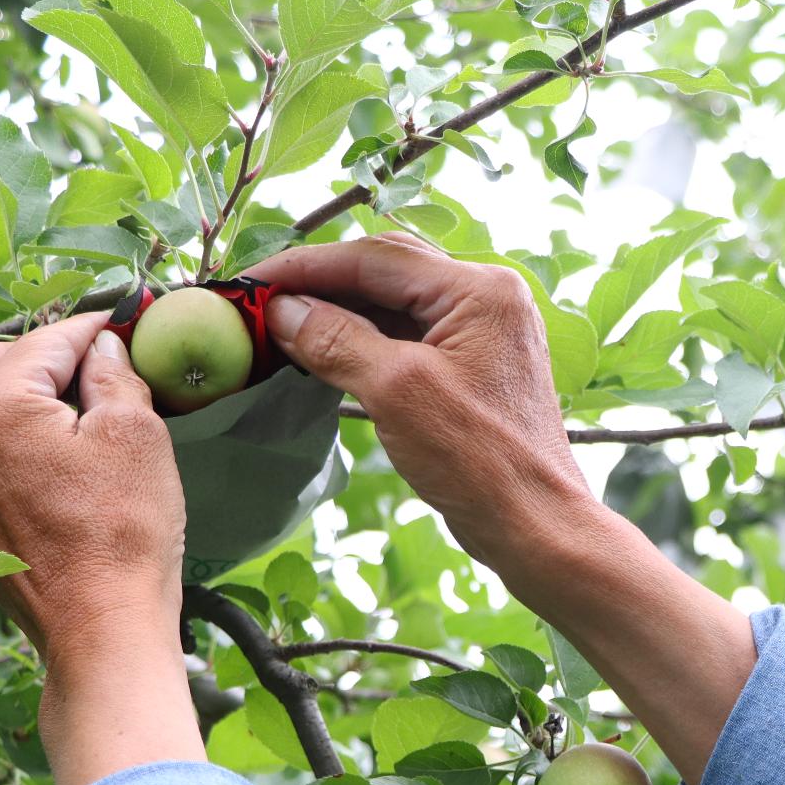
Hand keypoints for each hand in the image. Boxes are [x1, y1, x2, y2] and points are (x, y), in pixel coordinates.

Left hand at [0, 313, 202, 784]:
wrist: (100, 628)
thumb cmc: (124, 535)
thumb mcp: (138, 437)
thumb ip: (115, 376)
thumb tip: (103, 350)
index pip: (43, 342)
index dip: (88, 329)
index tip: (116, 325)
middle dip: (34, 358)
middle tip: (88, 372)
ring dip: (9, 399)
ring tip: (63, 418)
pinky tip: (42, 465)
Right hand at [251, 234, 583, 562]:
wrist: (535, 526)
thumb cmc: (478, 460)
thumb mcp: (396, 391)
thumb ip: (336, 340)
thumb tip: (282, 310)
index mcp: (480, 290)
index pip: (377, 258)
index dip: (306, 267)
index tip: (249, 283)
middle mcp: (487, 299)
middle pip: (387, 272)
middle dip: (321, 285)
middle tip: (259, 303)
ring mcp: (482, 334)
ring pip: (395, 306)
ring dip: (338, 314)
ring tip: (279, 327)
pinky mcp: (471, 369)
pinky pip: (407, 338)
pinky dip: (362, 342)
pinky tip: (321, 353)